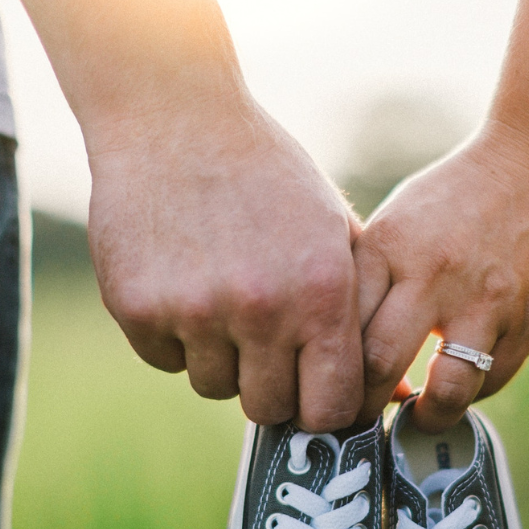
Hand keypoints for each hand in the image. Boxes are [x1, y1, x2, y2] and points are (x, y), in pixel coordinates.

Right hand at [85, 98, 363, 431]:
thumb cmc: (270, 178)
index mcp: (322, 294)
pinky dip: (175, 337)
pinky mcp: (138, 308)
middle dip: (270, 386)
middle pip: (268, 408)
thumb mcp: (334, 232)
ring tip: (221, 297)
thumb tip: (390, 395)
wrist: (176, 118)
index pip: (330, 409)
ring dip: (220, 358)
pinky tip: (182, 283)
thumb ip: (360, 313)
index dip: (322, 410)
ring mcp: (195, 312)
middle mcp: (261, 310)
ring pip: (213, 386)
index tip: (311, 394)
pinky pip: (165, 360)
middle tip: (263, 344)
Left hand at [354, 118, 528, 431]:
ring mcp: (486, 300)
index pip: (340, 328)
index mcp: (389, 247)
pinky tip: (459, 384)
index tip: (327, 391)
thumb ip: (371, 278)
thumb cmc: (459, 195)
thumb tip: (337, 347)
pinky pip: (491, 379)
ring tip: (418, 416)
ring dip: (426, 417)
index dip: (327, 372)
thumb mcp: (400, 221)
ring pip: (445, 390)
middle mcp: (433, 275)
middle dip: (363, 409)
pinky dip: (470, 392)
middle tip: (362, 420)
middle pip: (378, 366)